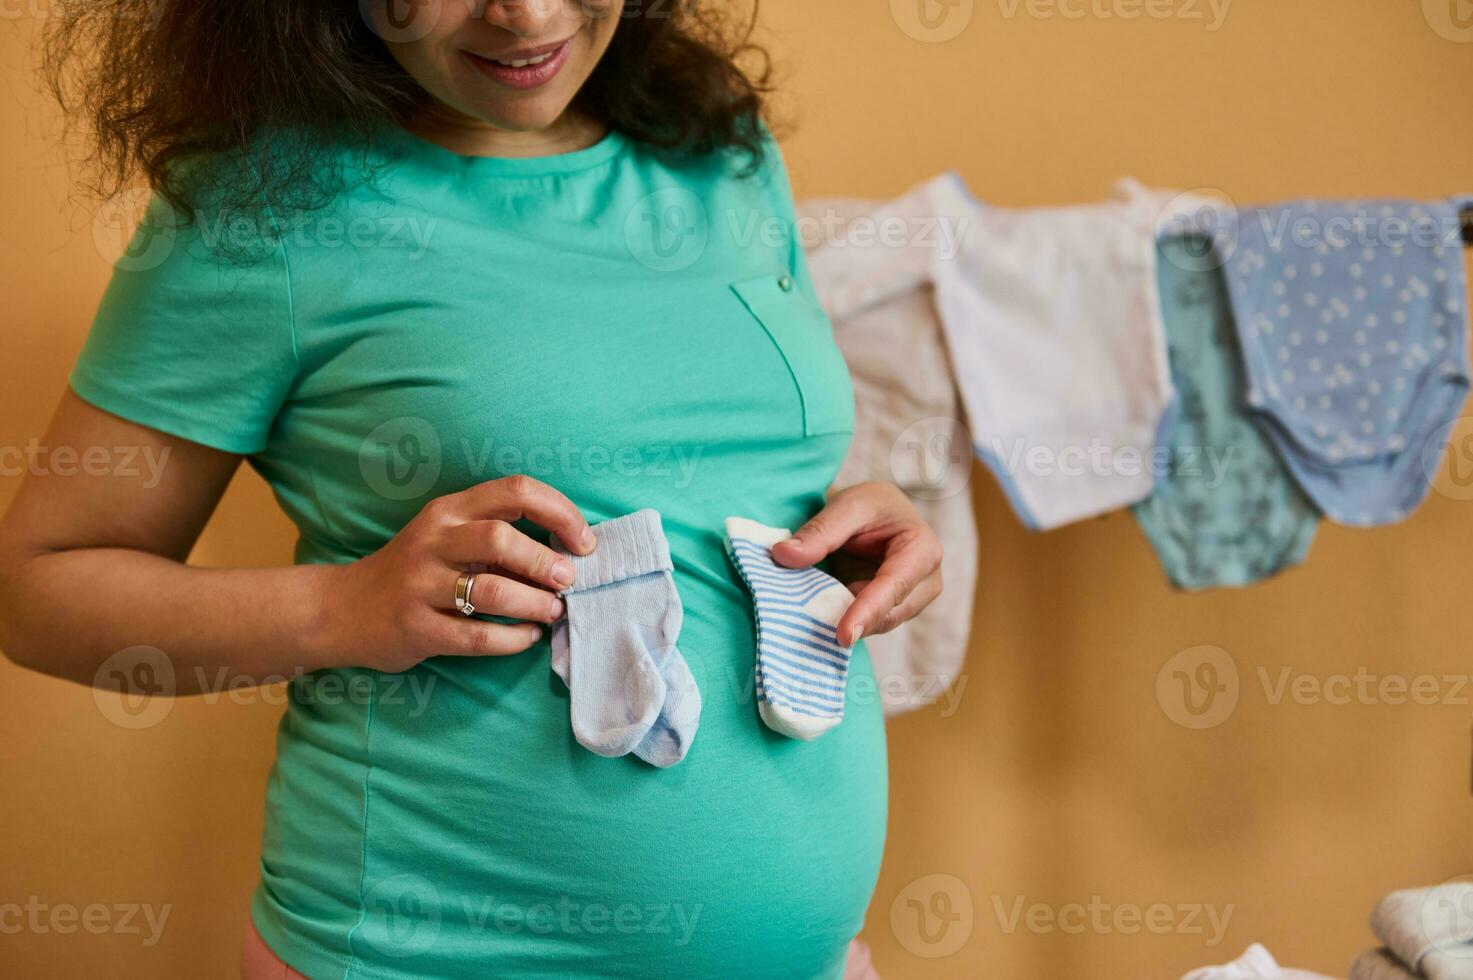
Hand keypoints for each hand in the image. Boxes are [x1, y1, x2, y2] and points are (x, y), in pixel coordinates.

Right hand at [318, 476, 595, 672]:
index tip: (584, 541)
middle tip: (567, 580)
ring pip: (492, 591)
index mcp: (450, 510)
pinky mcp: (417, 628)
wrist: (342, 610)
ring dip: (535, 604)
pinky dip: (513, 639)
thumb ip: (497, 533)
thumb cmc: (414, 571)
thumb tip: (569, 550)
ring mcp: (421, 585)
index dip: (560, 512)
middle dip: (546, 561)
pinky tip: (528, 636)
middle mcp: (434, 540)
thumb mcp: (448, 536)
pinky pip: (477, 637)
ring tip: (552, 611)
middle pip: (502, 538)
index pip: (516, 490)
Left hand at [770, 482, 943, 647]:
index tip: (844, 636)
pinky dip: (845, 622)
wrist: (880, 514)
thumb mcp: (846, 506)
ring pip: (878, 624)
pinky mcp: (893, 612)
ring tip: (813, 618)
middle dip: (854, 623)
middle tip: (811, 628)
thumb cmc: (870, 506)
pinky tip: (821, 618)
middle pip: (889, 614)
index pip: (894, 586)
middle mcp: (926, 582)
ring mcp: (912, 601)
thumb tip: (783, 554)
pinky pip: (869, 625)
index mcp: (923, 550)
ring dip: (847, 623)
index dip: (868, 612)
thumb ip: (819, 532)